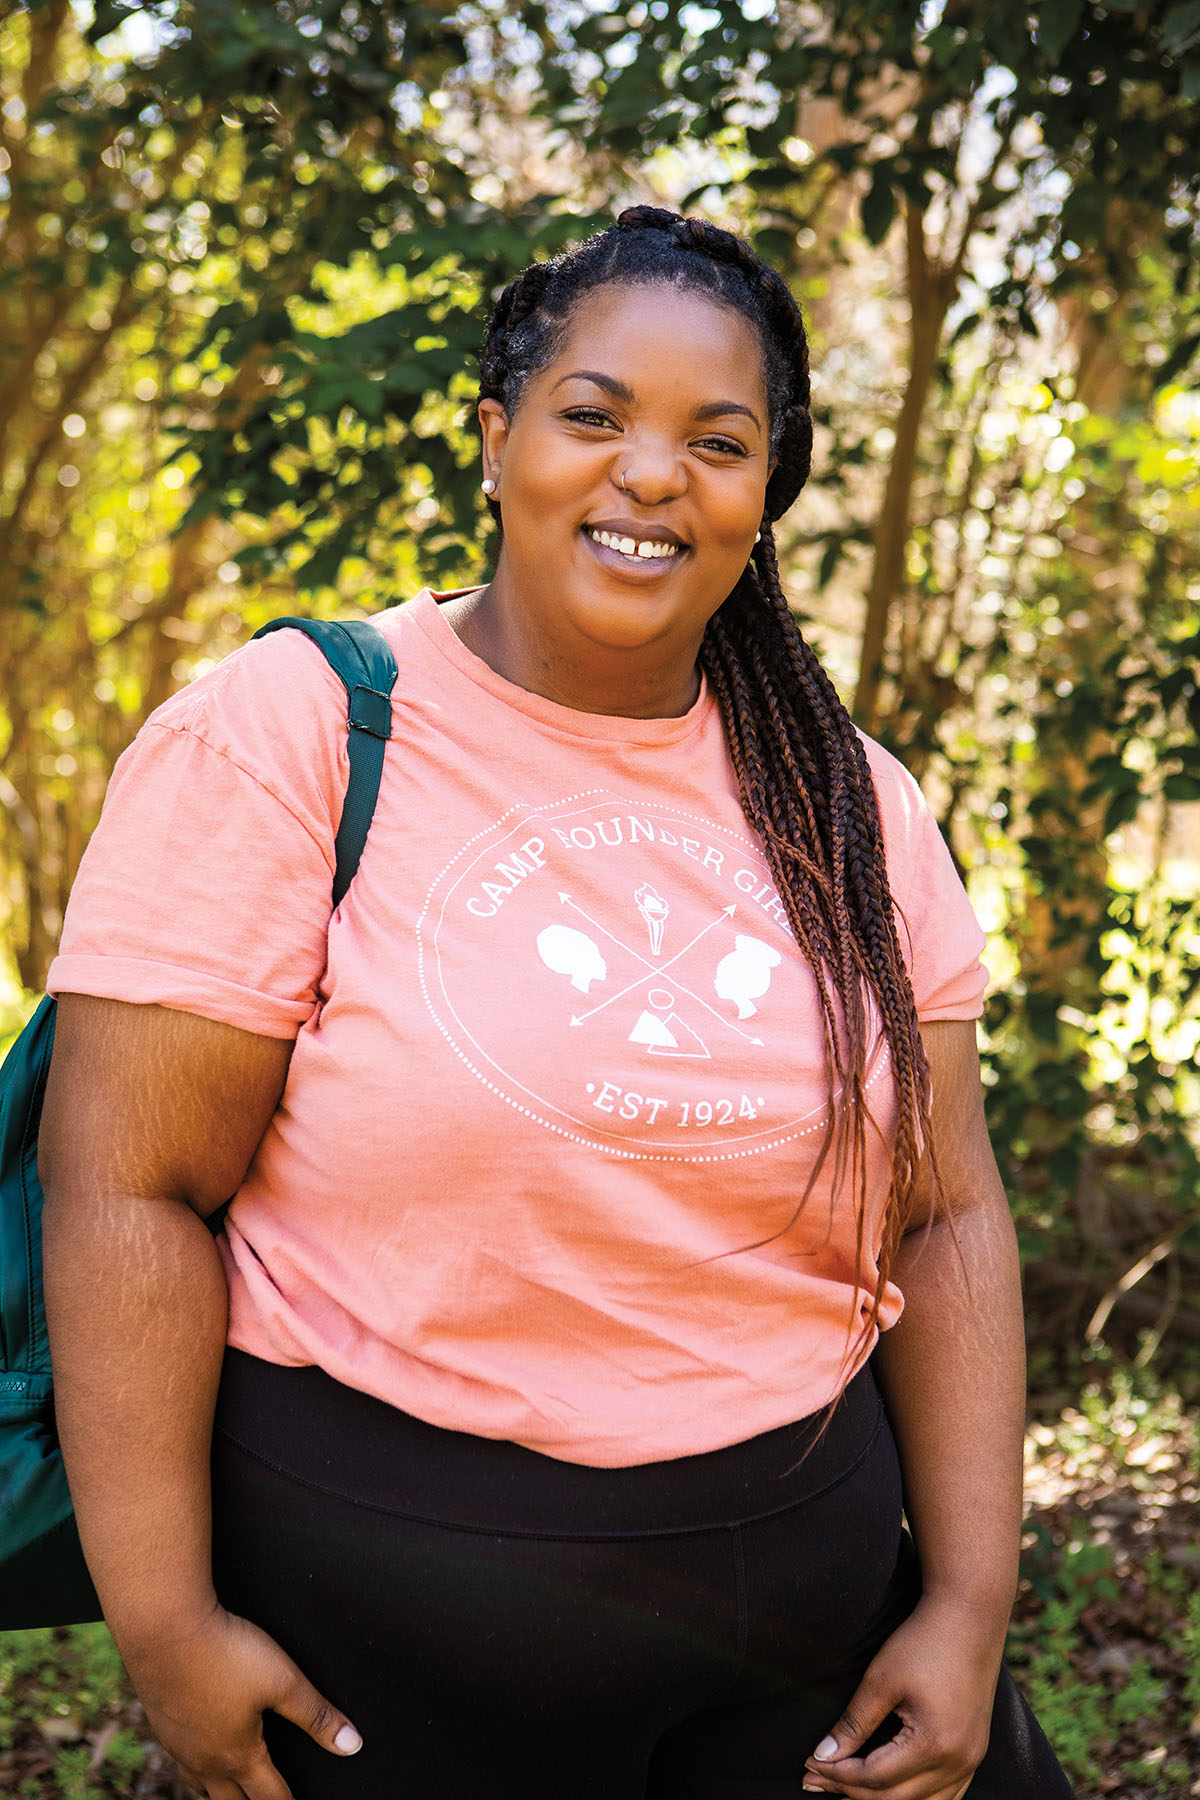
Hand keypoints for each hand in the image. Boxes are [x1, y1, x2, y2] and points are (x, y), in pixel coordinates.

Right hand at [119, 1603, 361, 1799]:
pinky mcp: (161, 1722)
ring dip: (221, 1792)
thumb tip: (352, 1745)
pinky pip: (182, 1760)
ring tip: (236, 1791)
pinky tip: (199, 1750)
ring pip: (201, 1785)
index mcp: (238, 1754)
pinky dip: (196, 1767)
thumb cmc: (223, 1652)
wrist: (162, 1628)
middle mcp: (205, 1759)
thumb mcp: (282, 1680)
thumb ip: (316, 1715)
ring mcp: (178, 1744)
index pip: (271, 1796)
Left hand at [802, 1595, 1002, 1798]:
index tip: (809, 1765)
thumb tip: (823, 1755)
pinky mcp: (975, 1752)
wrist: (969, 1616)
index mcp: (934, 1745)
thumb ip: (853, 1723)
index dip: (837, 1774)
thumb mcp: (881, 1680)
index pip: (874, 1778)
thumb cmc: (924, 1642)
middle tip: (813, 1780)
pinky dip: (914, 1798)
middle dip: (850, 1791)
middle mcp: (958, 1762)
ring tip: (845, 1791)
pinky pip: (946, 1795)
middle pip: (895, 1798)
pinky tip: (891, 1792)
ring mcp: (971, 1761)